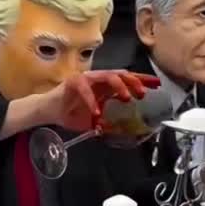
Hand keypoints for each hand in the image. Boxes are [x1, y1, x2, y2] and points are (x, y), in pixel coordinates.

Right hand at [39, 71, 159, 133]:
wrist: (48, 112)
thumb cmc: (70, 114)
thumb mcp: (94, 121)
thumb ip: (108, 123)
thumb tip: (123, 131)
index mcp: (105, 86)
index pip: (127, 80)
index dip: (142, 81)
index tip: (157, 85)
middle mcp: (98, 79)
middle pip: (121, 74)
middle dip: (135, 82)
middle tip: (143, 94)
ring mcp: (87, 79)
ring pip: (108, 76)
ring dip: (120, 86)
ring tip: (127, 98)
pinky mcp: (73, 82)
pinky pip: (86, 89)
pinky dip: (92, 101)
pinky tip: (97, 113)